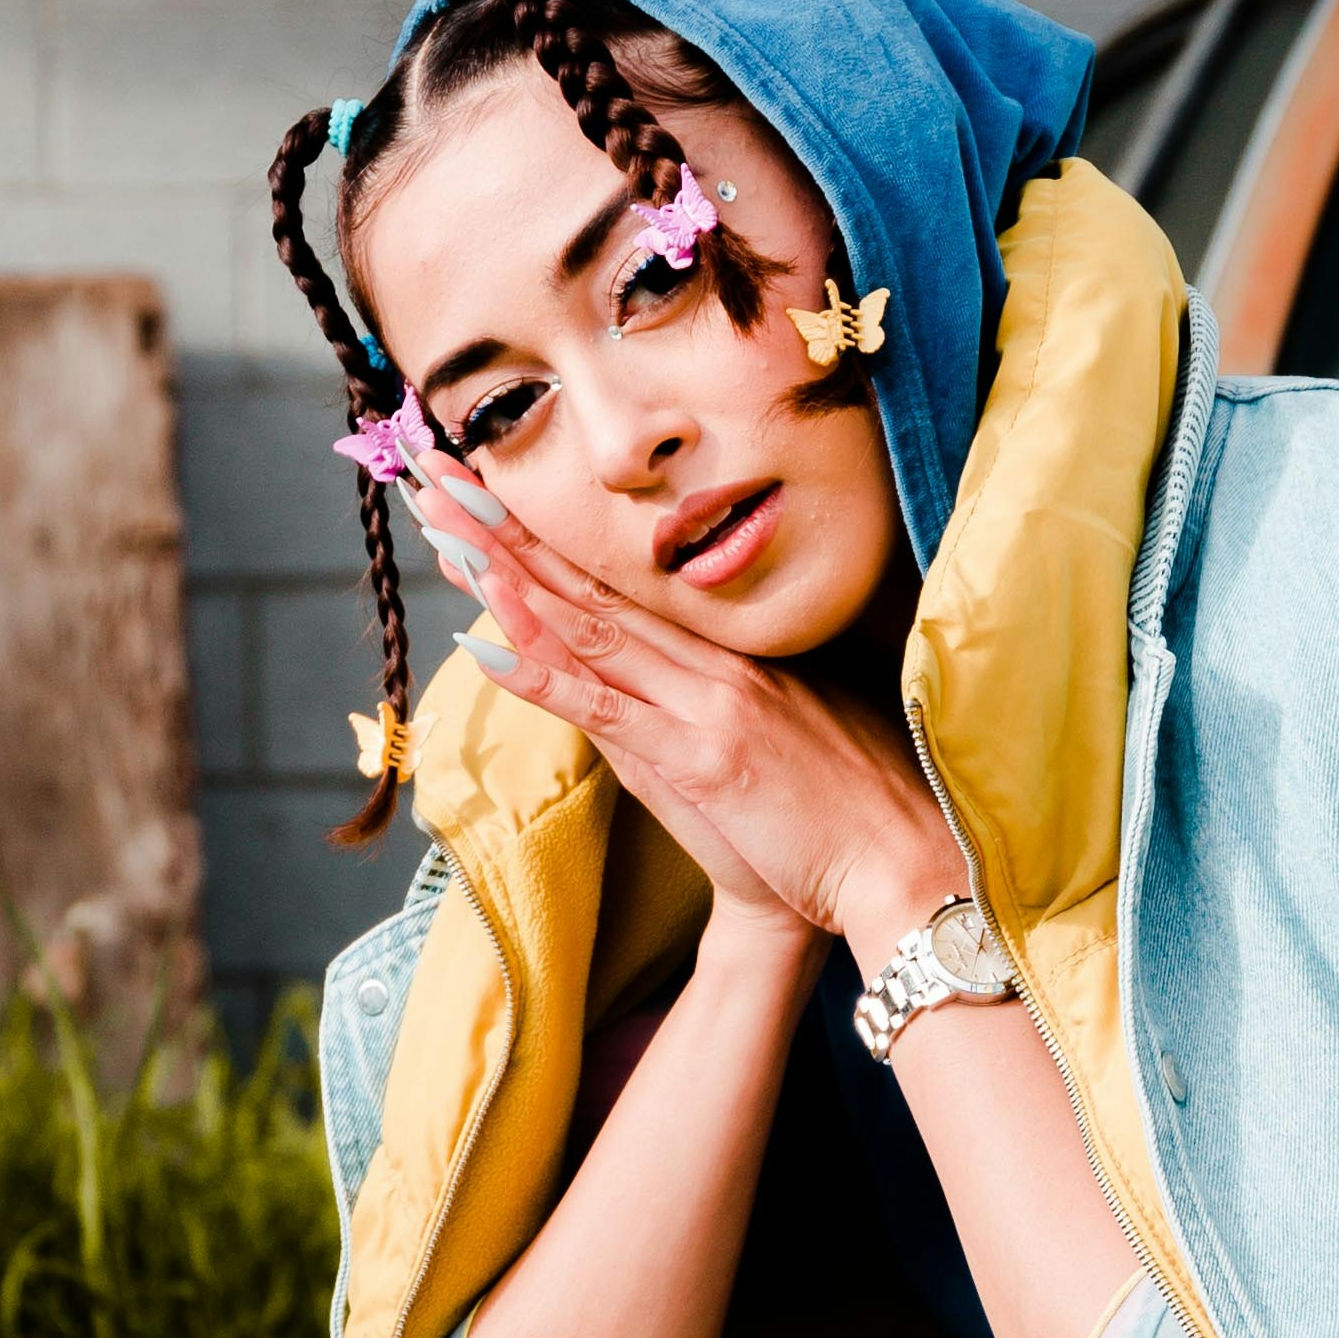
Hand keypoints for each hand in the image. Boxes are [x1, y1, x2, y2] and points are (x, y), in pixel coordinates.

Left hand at [424, 471, 952, 954]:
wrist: (901, 864)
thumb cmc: (841, 811)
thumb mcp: (773, 737)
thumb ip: (708, 703)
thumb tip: (647, 689)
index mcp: (726, 655)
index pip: (618, 586)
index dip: (546, 538)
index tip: (483, 493)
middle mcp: (711, 662)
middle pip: (589, 587)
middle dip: (506, 529)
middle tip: (436, 473)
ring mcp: (706, 702)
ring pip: (588, 627)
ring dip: (506, 575)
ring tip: (442, 524)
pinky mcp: (703, 756)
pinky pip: (607, 708)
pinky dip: (543, 672)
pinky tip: (487, 639)